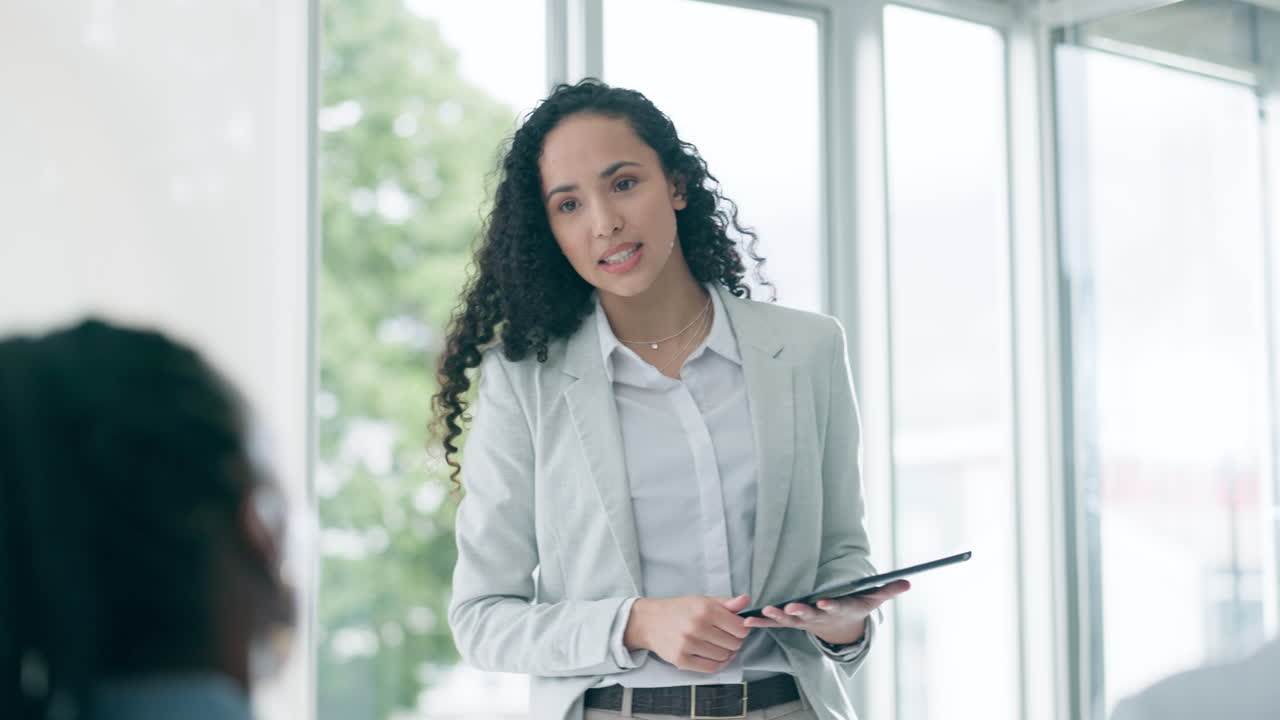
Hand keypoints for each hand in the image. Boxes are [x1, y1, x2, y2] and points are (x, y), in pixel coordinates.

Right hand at [623, 594, 751, 672]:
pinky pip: (711, 668)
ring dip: (724, 653)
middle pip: (734, 644)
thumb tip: (746, 600)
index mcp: (705, 610)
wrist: (650, 621)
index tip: (736, 628)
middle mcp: (697, 627)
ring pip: (723, 657)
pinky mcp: (681, 660)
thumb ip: (726, 603)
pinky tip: (710, 655)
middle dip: (733, 641)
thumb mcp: (703, 600)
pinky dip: (716, 663)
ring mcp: (689, 645)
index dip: (742, 629)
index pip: (740, 628)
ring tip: (715, 645)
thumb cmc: (679, 610)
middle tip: (723, 636)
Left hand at [742, 579, 909, 644]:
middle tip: (790, 608)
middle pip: (808, 615)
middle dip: (799, 611)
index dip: (830, 605)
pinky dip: (761, 621)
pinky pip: (774, 623)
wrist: (839, 628)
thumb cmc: (855, 606)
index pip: (835, 607)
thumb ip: (888, 590)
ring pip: (788, 621)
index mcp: (837, 608)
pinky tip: (748, 619)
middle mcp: (818, 616)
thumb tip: (909, 583)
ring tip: (766, 612)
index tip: (824, 602)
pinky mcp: (790, 622)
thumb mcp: (872, 599)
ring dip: (776, 616)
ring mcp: (803, 621)